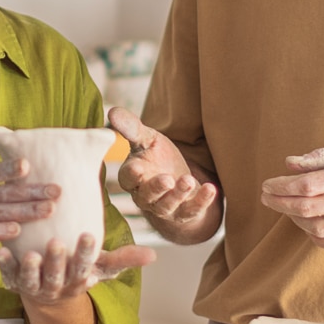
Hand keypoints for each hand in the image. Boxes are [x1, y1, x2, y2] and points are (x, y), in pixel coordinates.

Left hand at [0, 235, 154, 305]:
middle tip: (55, 243)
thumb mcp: (100, 267)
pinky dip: (4, 265)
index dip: (85, 253)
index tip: (87, 235)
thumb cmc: (77, 271)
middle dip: (56, 261)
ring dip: (29, 268)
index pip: (84, 267)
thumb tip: (154, 255)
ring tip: (28, 253)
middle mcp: (56, 288)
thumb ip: (123, 259)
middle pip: (57, 276)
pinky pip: (8, 276)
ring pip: (32, 281)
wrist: (48, 295)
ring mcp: (34, 288)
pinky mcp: (15, 284)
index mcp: (78, 281)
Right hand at [109, 107, 220, 242]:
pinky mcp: (184, 212)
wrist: (177, 180)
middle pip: (147, 196)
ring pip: (168, 205)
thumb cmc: (156, 157)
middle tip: (167, 180)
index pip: (128, 178)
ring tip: (189, 180)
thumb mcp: (146, 139)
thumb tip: (112, 111)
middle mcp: (145, 196)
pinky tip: (211, 189)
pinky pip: (192, 210)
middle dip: (157, 188)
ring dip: (178, 195)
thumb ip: (131, 128)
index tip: (138, 168)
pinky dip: (202, 201)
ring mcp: (165, 207)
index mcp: (132, 177)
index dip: (132, 175)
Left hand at [260, 139, 323, 251]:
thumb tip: (289, 164)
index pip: (307, 185)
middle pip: (308, 208)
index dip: (281, 187)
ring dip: (296, 219)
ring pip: (317, 229)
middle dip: (280, 204)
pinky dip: (314, 236)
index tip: (267, 185)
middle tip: (267, 197)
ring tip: (288, 208)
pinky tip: (308, 223)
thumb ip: (322, 156)